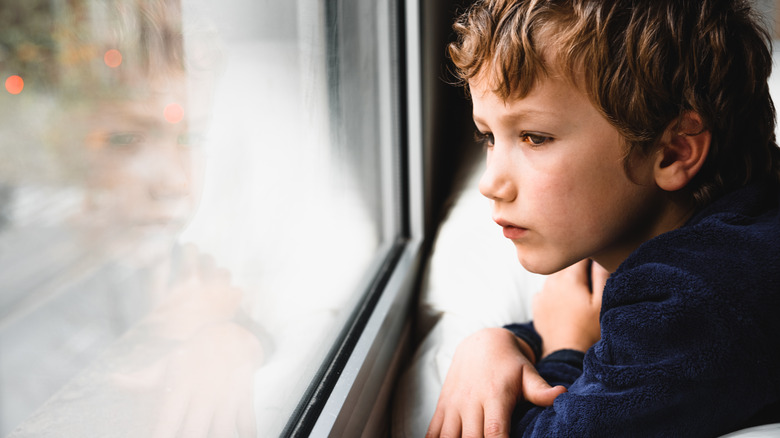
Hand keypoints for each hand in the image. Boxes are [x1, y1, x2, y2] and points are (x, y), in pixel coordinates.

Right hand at [147, 244, 242, 339]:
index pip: (191, 250)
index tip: (185, 255)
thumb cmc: (163, 329)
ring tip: (208, 287)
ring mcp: (224, 295)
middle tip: (195, 273)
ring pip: (224, 272)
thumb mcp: (153, 300)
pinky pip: (236, 290)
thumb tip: (160, 253)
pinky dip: (229, 294)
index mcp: (187, 279)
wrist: (185, 355)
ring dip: (216, 276)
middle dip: (202, 263)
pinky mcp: (233, 308)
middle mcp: (208, 284)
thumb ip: (156, 273)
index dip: (187, 252)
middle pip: (209, 259)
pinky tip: (220, 302)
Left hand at [150, 322, 262, 437]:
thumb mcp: (167, 365)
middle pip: (193, 431)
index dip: (161, 436)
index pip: (166, 421)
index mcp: (180, 387)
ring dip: (216, 437)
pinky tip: (244, 437)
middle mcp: (202, 393)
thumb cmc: (192, 356)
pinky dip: (247, 433)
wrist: (230, 337)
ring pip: (222, 430)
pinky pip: (248, 422)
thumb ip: (142, 379)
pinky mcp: (244, 397)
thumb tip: (113, 380)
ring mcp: (225, 396)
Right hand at [426, 327, 566, 437]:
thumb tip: (562, 394)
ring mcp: (454, 404)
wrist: (481, 343)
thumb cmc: (509, 363)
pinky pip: (433, 431)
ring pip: (448, 437)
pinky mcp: (443, 406)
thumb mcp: (527, 373)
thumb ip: (541, 390)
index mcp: (495, 396)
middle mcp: (471, 401)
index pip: (495, 431)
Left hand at [533, 259, 606, 357]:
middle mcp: (552, 281)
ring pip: (555, 275)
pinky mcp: (537, 304)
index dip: (592, 255)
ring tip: (578, 293)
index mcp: (570, 277)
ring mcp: (542, 292)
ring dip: (566, 278)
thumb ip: (602, 275)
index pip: (581, 254)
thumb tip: (600, 257)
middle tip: (590, 279)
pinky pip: (547, 289)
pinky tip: (565, 302)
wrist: (567, 352)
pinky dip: (555, 291)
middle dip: (578, 266)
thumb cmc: (589, 329)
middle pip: (567, 263)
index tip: (599, 261)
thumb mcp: (602, 302)